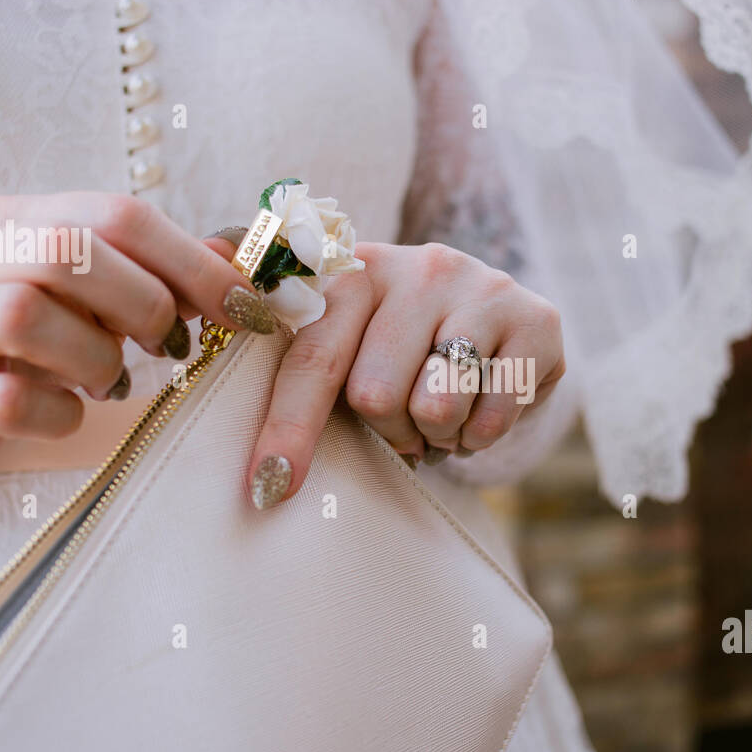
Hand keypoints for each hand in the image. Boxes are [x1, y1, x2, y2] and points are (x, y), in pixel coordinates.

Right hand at [0, 193, 274, 486]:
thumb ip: (155, 273)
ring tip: (110, 380)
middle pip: (69, 251)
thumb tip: (232, 254)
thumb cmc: (22, 346)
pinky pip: (5, 400)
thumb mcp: (89, 299)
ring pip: (25, 313)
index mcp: (18, 220)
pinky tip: (69, 413)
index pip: (117, 213)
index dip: (194, 262)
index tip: (247, 308)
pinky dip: (57, 413)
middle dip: (145, 304)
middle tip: (169, 345)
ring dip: (96, 357)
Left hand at [201, 239, 565, 508]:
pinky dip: (481, 434)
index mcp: (353, 268)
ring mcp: (481, 287)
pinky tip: (482, 404)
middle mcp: (417, 265)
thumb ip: (280, 318)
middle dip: (387, 428)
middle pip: (375, 395)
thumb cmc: (399, 343)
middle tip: (403, 416)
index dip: (287, 426)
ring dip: (435, 432)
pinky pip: (492, 416)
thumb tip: (213, 292)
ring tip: (442, 409)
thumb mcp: (343, 329)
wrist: (501, 329)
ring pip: (436, 407)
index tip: (268, 487)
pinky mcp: (537, 319)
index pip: (312, 357)